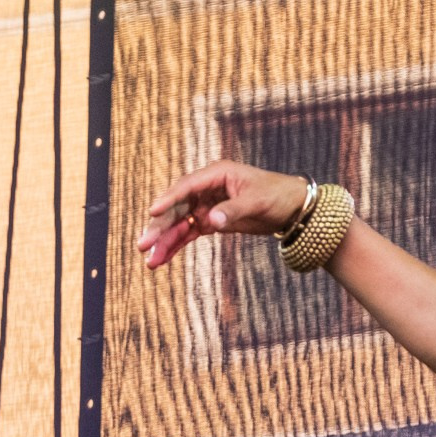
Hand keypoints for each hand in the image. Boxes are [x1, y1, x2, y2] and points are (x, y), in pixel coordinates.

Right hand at [136, 162, 310, 267]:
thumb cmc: (277, 195)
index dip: (168, 199)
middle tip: (143, 245)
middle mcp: (206, 189)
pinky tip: (161, 259)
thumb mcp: (257, 202)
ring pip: (178, 224)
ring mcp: (206, 206)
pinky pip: (188, 234)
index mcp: (217, 174)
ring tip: (150, 261)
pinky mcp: (210, 222)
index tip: (152, 211)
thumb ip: (232, 211)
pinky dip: (175, 246)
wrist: (292, 207)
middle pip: (176, 208)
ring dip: (164, 242)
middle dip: (159, 227)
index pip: (186, 187)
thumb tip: (211, 221)